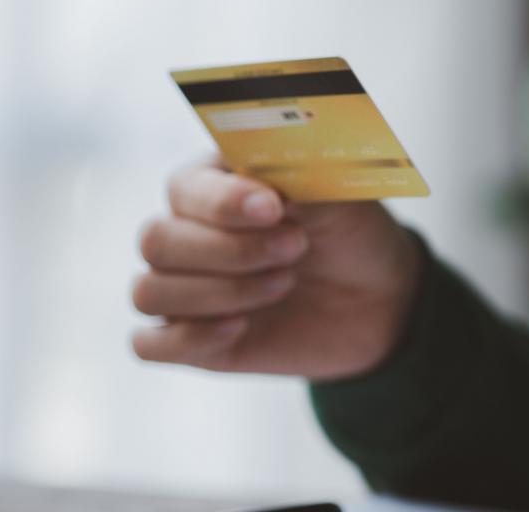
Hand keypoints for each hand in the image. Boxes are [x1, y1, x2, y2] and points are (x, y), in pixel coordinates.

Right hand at [131, 157, 422, 379]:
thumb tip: (267, 186)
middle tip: (294, 248)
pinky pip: (151, 345)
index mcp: (212, 184)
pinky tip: (240, 328)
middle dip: (229, 251)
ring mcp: (184, 288)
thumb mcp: (339, 201)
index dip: (223, 202)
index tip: (274, 209)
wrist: (378, 300)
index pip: (184, 190)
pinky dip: (189, 338)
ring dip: (220, 292)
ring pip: (150, 292)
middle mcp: (186, 232)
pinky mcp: (191, 339)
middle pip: (157, 241)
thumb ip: (299, 182)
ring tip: (284, 283)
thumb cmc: (349, 236)